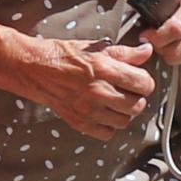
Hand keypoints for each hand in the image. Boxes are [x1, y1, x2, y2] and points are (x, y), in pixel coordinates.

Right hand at [41, 35, 159, 138]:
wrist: (35, 69)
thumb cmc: (63, 56)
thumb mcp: (95, 47)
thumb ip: (123, 53)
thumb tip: (145, 51)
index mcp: (104, 69)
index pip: (142, 83)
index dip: (145, 82)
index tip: (140, 80)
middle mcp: (98, 91)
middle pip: (136, 105)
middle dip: (137, 98)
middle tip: (130, 92)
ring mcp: (89, 110)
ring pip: (124, 121)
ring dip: (124, 113)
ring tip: (117, 103)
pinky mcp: (80, 122)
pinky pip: (107, 133)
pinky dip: (109, 126)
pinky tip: (105, 114)